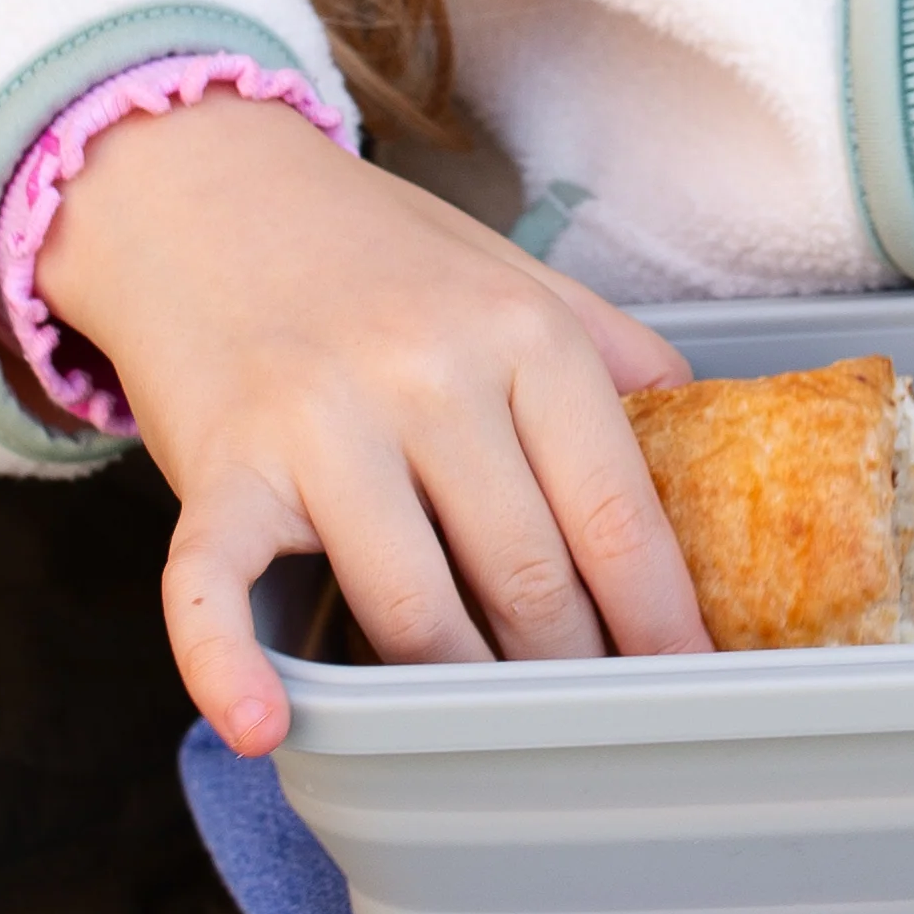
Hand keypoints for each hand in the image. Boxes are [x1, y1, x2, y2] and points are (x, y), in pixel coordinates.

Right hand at [34, 93, 708, 754]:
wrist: (208, 189)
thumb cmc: (376, 254)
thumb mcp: (514, 276)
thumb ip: (611, 356)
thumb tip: (705, 445)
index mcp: (522, 332)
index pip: (616, 512)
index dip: (659, 617)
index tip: (687, 679)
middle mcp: (429, 375)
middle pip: (528, 577)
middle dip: (571, 668)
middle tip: (592, 714)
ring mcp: (318, 424)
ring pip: (413, 608)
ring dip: (459, 688)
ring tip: (491, 725)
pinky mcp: (220, 469)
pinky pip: (216, 586)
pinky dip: (230, 664)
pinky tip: (264, 723)